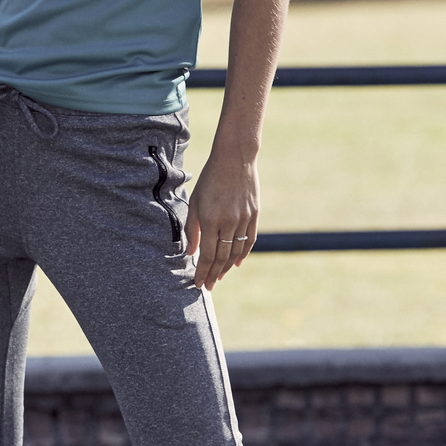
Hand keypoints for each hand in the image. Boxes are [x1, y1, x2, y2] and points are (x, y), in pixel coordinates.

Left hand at [185, 149, 258, 290]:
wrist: (235, 160)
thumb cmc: (210, 179)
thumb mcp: (195, 202)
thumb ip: (192, 228)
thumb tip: (191, 252)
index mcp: (211, 220)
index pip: (206, 255)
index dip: (202, 271)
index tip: (198, 284)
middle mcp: (228, 223)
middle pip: (222, 257)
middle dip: (214, 274)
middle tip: (209, 286)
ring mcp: (243, 220)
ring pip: (236, 252)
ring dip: (227, 267)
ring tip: (219, 277)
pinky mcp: (254, 216)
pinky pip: (249, 241)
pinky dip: (243, 254)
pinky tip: (236, 263)